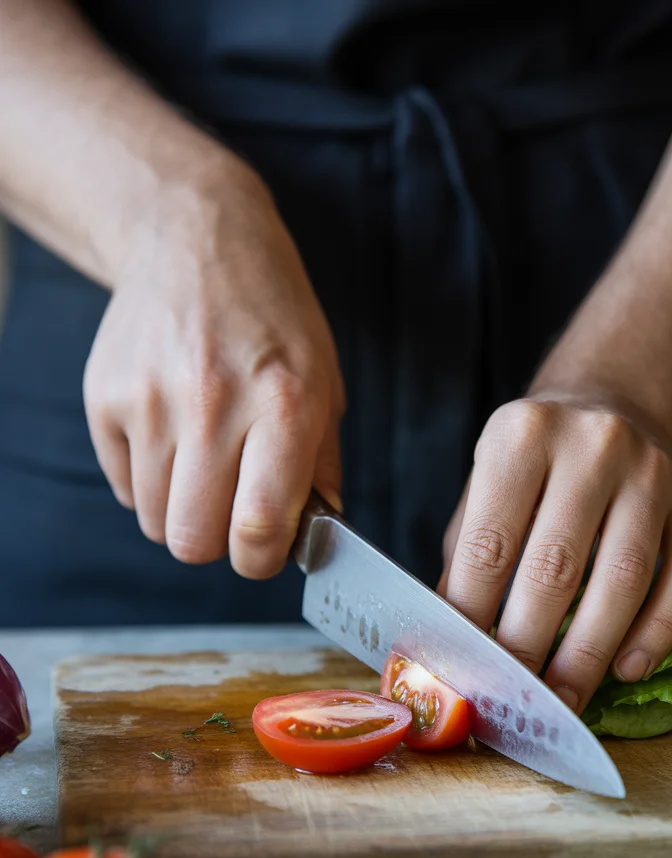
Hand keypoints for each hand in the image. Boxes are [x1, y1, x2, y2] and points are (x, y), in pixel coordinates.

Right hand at [83, 163, 344, 578]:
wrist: (195, 240)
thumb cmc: (273, 319)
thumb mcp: (325, 382)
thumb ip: (321, 467)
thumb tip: (314, 537)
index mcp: (284, 405)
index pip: (258, 527)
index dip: (260, 560)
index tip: (263, 552)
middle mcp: (212, 404)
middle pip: (193, 540)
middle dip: (218, 543)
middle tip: (232, 512)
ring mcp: (149, 399)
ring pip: (155, 522)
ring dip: (183, 511)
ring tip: (205, 464)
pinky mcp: (103, 395)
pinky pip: (124, 487)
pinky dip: (149, 481)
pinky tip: (173, 436)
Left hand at [438, 387, 671, 713]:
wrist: (608, 406)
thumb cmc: (532, 468)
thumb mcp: (485, 491)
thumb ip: (468, 560)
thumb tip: (450, 644)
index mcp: (521, 435)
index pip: (490, 544)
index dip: (473, 616)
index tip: (464, 669)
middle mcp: (592, 443)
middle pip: (557, 566)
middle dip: (530, 646)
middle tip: (514, 700)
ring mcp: (651, 470)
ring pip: (625, 579)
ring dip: (590, 652)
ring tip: (566, 699)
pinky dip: (658, 632)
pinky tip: (628, 669)